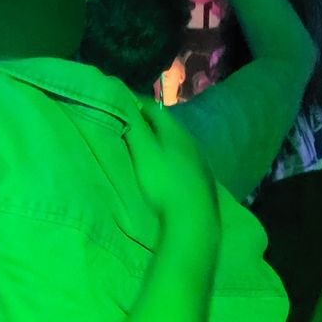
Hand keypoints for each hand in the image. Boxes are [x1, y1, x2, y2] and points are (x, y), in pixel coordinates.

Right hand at [127, 104, 220, 262]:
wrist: (193, 218)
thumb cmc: (162, 182)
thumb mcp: (142, 152)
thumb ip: (133, 126)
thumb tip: (123, 102)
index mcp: (174, 130)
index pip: (152, 107)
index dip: (134, 105)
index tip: (117, 108)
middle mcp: (190, 140)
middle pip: (165, 124)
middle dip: (147, 123)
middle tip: (128, 128)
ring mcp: (200, 160)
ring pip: (176, 143)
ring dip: (161, 142)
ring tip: (144, 150)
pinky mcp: (203, 179)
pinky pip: (184, 160)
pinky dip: (171, 159)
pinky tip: (166, 170)